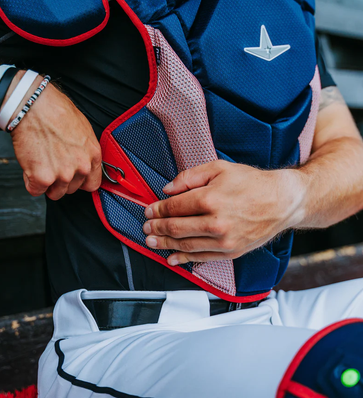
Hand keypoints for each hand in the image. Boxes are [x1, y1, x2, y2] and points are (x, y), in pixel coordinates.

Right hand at [10, 78, 101, 199]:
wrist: (33, 105)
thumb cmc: (55, 111)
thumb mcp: (83, 130)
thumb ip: (85, 151)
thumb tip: (80, 162)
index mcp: (93, 155)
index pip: (92, 184)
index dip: (80, 182)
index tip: (72, 179)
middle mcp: (81, 167)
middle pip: (72, 189)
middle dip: (61, 180)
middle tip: (51, 163)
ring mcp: (63, 174)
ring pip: (55, 193)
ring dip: (46, 183)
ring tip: (40, 163)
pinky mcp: (43, 178)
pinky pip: (36, 191)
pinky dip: (30, 182)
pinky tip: (30, 166)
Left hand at [143, 160, 304, 264]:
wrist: (282, 201)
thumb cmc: (252, 183)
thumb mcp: (219, 168)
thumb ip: (189, 177)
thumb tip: (168, 189)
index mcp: (211, 199)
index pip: (174, 207)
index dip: (157, 209)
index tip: (149, 210)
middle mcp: (216, 222)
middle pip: (176, 228)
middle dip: (157, 228)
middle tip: (146, 228)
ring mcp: (225, 240)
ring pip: (186, 245)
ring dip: (166, 244)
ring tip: (152, 242)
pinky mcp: (232, 251)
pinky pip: (203, 257)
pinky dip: (185, 259)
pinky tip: (172, 258)